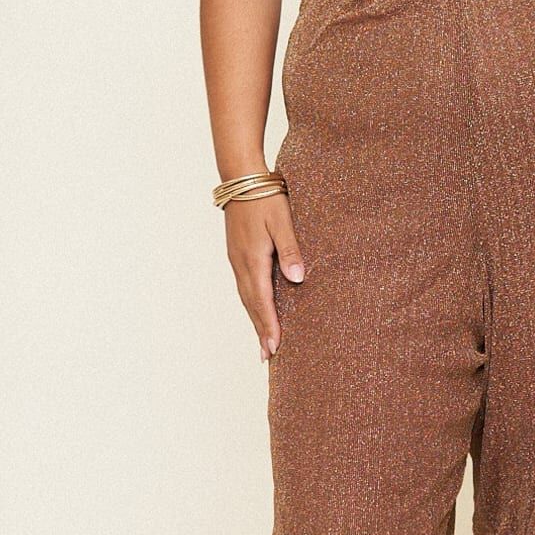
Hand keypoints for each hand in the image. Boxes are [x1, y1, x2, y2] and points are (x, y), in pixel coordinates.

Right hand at [224, 194, 307, 360]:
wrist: (241, 178)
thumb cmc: (266, 198)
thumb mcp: (283, 222)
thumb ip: (291, 250)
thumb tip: (298, 279)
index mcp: (253, 259)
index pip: (262, 301)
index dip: (268, 326)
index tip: (274, 349)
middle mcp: (241, 263)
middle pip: (251, 305)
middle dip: (260, 331)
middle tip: (267, 357)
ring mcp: (236, 259)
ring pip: (246, 297)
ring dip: (254, 320)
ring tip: (263, 342)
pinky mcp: (237, 253)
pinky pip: (244, 286)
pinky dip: (251, 304)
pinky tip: (257, 310)